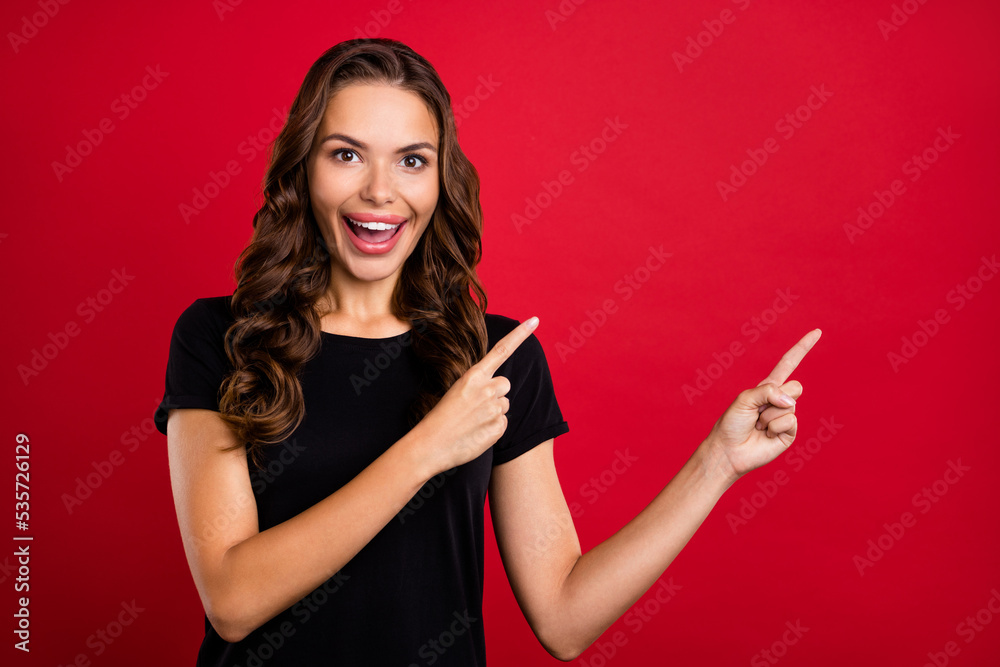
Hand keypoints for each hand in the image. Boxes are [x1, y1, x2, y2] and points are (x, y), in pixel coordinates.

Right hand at [414, 316, 538, 474]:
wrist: (430, 445)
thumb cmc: (441, 418)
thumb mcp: (457, 392)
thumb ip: (479, 386)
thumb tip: (499, 393)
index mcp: (473, 375)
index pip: (502, 350)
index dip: (520, 334)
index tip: (535, 320)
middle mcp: (486, 388)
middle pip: (505, 384)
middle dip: (496, 393)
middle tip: (476, 406)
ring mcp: (494, 408)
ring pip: (505, 405)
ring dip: (493, 412)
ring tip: (473, 421)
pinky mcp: (498, 427)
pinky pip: (503, 423)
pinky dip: (493, 429)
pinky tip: (477, 432)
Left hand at [703, 329, 821, 481]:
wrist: (729, 450)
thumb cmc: (732, 423)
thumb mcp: (745, 398)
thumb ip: (767, 391)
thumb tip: (791, 401)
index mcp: (768, 387)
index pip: (789, 363)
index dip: (803, 348)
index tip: (817, 332)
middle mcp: (780, 400)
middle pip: (796, 386)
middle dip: (776, 397)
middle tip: (758, 411)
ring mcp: (786, 416)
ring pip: (791, 405)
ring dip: (769, 415)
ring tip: (757, 425)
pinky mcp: (789, 433)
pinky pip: (790, 421)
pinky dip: (774, 427)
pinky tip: (765, 435)